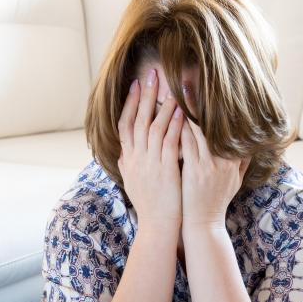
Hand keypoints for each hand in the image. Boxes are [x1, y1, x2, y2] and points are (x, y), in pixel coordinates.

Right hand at [117, 69, 184, 228]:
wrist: (157, 228)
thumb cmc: (150, 207)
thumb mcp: (132, 184)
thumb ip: (127, 167)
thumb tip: (121, 155)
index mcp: (128, 161)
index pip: (125, 125)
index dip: (130, 104)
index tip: (136, 85)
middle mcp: (136, 159)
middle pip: (138, 120)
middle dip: (145, 95)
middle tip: (152, 73)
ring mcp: (150, 164)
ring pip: (154, 128)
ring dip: (162, 105)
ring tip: (170, 87)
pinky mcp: (165, 171)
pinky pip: (169, 143)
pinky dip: (174, 126)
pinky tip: (181, 112)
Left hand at [179, 85, 251, 228]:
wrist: (204, 226)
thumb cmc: (216, 204)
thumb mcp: (236, 183)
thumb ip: (242, 162)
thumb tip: (251, 145)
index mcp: (233, 159)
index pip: (226, 125)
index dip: (217, 104)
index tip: (211, 84)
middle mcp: (224, 159)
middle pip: (214, 122)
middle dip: (201, 98)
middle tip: (190, 75)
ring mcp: (210, 165)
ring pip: (199, 129)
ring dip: (186, 108)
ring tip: (176, 87)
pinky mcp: (195, 171)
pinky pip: (187, 143)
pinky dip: (178, 127)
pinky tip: (169, 113)